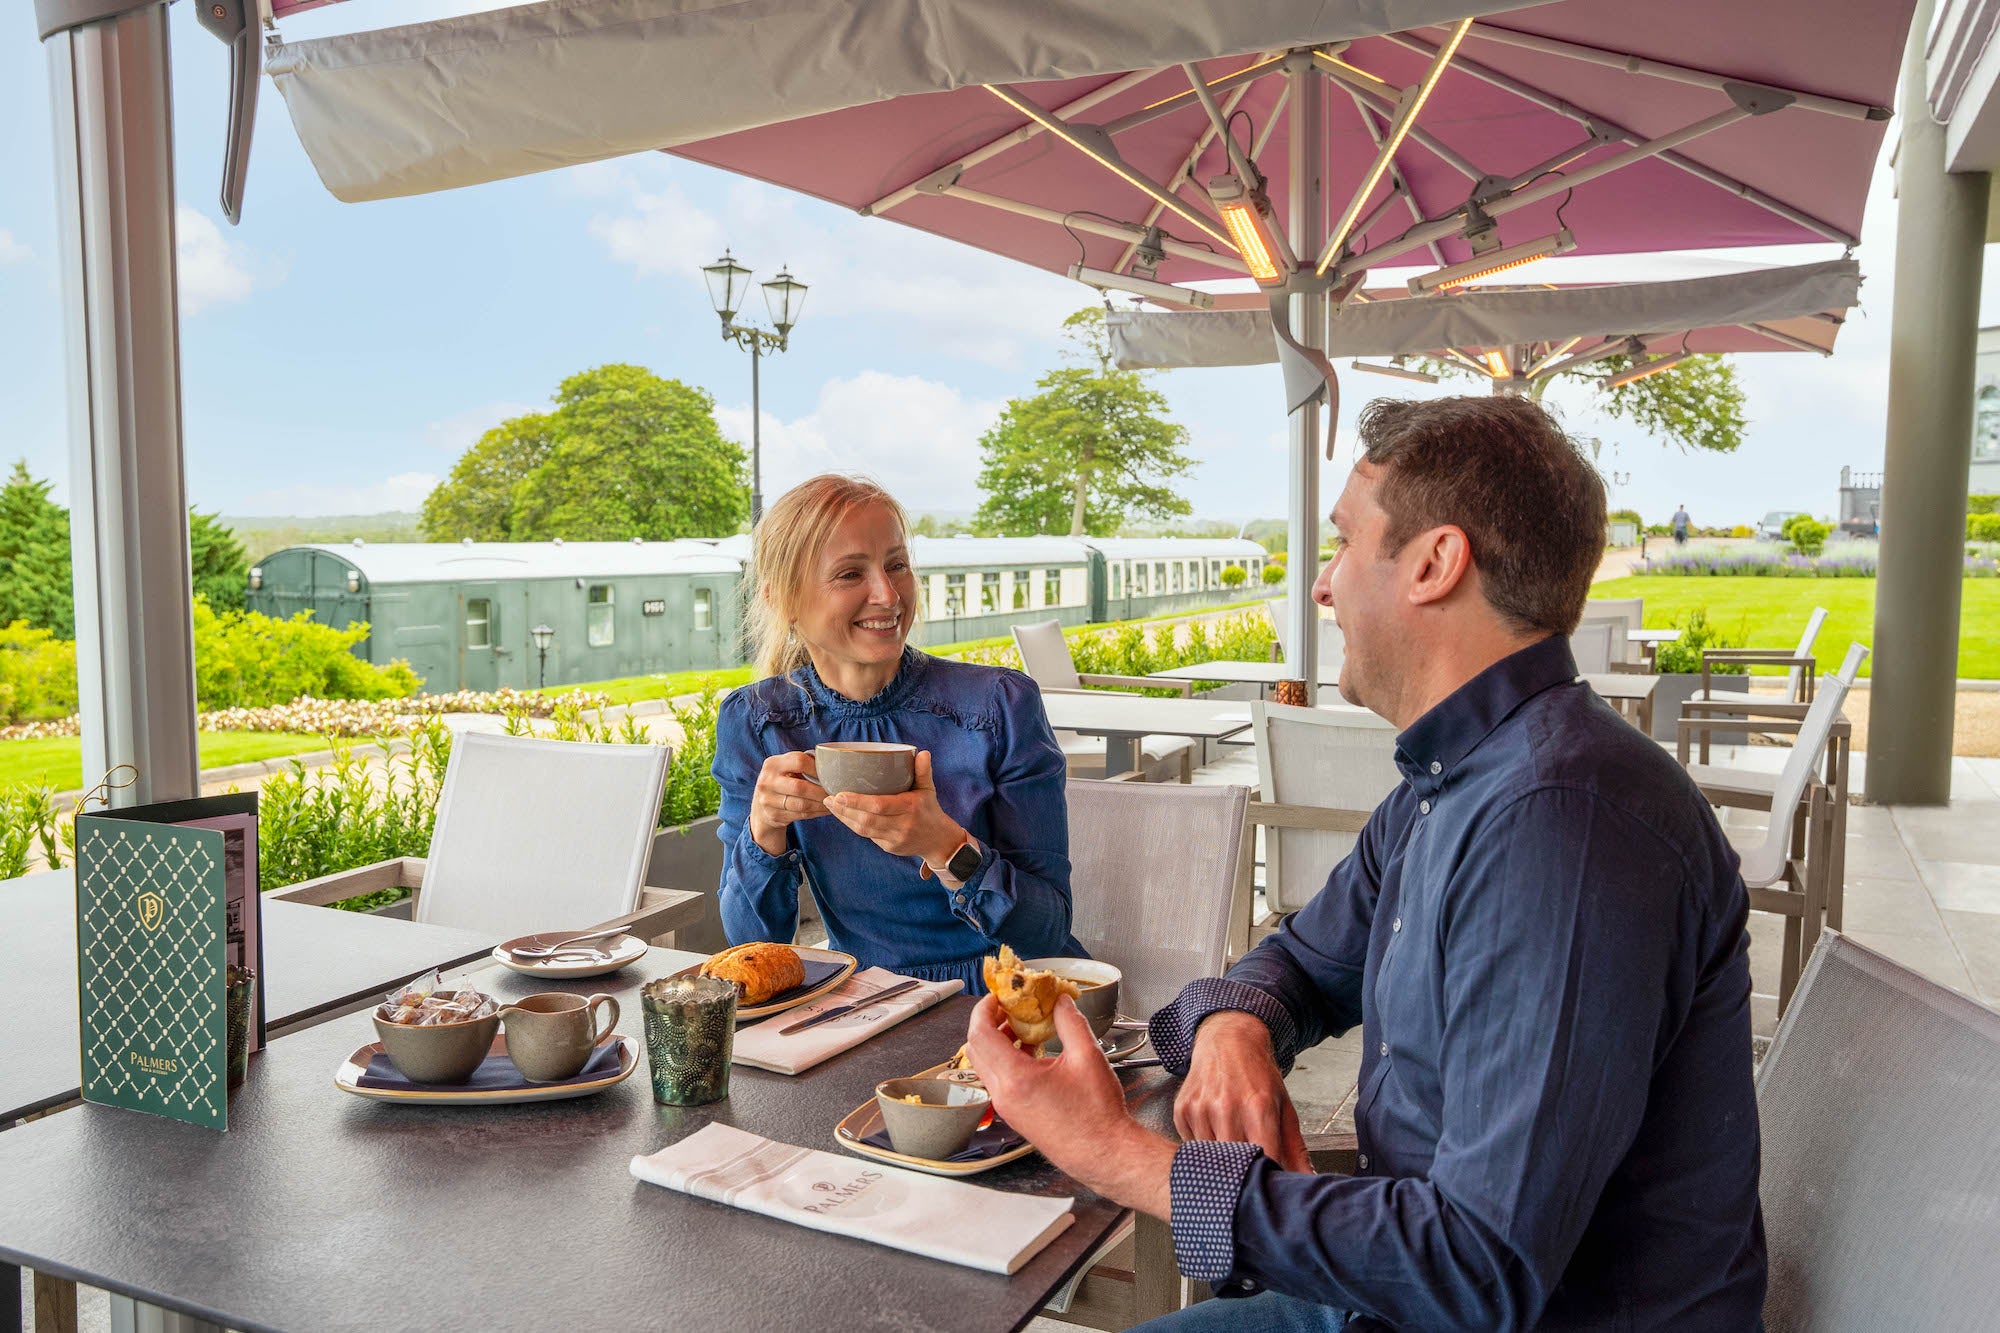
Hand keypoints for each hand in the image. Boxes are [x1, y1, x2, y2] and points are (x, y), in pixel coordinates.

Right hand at [747, 751, 827, 856]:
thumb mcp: (784, 768)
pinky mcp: (773, 816)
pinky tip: (825, 810)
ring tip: (833, 802)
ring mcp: (767, 800)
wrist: (761, 806)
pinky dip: (816, 813)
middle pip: (800, 787)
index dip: (817, 768)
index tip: (830, 774)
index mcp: (772, 764)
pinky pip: (800, 815)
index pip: (798, 761)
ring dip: (821, 804)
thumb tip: (832, 763)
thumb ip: (802, 763)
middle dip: (821, 791)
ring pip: (802, 804)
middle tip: (836, 793)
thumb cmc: (781, 782)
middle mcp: (766, 781)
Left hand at [823, 750, 962, 866]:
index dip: (857, 802)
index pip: (880, 806)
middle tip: (828, 797)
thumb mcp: (928, 789)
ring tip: (830, 805)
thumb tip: (921, 752)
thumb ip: (923, 770)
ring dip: (844, 818)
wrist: (939, 841)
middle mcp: (902, 825)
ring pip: (863, 830)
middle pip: (867, 820)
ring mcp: (894, 839)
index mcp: (910, 808)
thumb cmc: (930, 810)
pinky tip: (843, 815)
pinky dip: (853, 825)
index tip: (839, 794)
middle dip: (844, 810)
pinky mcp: (888, 847)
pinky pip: (867, 836)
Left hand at [966, 995, 1172, 1214]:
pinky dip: (1006, 1060)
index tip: (998, 996)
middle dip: (989, 1022)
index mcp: (1016, 1079)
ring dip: (997, 1041)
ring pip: (986, 1065)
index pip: (981, 1034)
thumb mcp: (1088, 1057)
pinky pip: (998, 1080)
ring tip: (1024, 1026)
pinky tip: (1032, 1051)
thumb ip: (1070, 1022)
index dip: (985, 1009)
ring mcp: (1007, 1108)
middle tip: (1010, 1007)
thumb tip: (1060, 1001)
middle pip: (976, 1049)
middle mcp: (1004, 1095)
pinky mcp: (1015, 1115)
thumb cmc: (1098, 1114)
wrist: (1104, 1154)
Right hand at [1174, 1011, 1311, 1173]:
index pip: (1263, 1160)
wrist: (1228, 1041)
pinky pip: (1190, 1146)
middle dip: (1242, 1171)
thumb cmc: (1257, 1075)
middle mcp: (1227, 1108)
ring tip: (1230, 1137)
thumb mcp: (1284, 1106)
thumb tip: (1306, 1179)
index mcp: (1258, 1108)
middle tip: (1248, 1163)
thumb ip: (1295, 1148)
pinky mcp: (1183, 1111)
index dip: (1267, 1175)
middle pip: (1233, 1165)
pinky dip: (1202, 1146)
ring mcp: (1201, 1109)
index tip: (1269, 1178)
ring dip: (1220, 1159)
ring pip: (1210, 1159)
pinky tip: (1213, 1128)